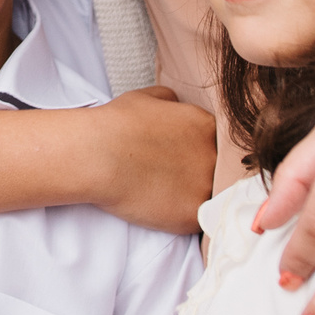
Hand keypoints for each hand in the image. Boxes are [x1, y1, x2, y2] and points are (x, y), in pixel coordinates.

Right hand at [89, 87, 216, 235]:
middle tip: (167, 176)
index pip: (215, 141)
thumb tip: (175, 104)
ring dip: (190, 195)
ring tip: (162, 192)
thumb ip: (169, 101)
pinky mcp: (194, 212)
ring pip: (208, 194)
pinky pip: (196, 217)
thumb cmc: (115, 124)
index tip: (174, 158)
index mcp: (205, 125)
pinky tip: (159, 206)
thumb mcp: (145, 97)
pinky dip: (180, 215)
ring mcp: (206, 185)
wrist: (98, 155)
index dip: (194, 151)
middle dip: (195, 172)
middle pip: (216, 168)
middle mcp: (213, 153)